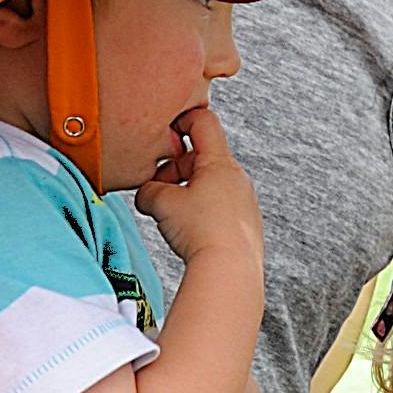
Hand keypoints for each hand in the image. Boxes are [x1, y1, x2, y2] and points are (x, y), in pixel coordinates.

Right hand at [133, 103, 262, 262]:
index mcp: (220, 163)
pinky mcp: (246, 224)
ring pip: (209, 183)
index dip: (179, 121)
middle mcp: (237, 178)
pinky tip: (188, 229)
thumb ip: (147, 190)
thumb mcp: (161, 203)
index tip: (162, 137)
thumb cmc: (202, 232)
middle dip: (173, 168)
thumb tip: (146, 194)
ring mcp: (245, 201)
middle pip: (201, 157)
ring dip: (185, 191)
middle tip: (156, 188)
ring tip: (169, 213)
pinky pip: (219, 206)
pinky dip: (200, 209)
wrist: (231, 270)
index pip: (203, 121)